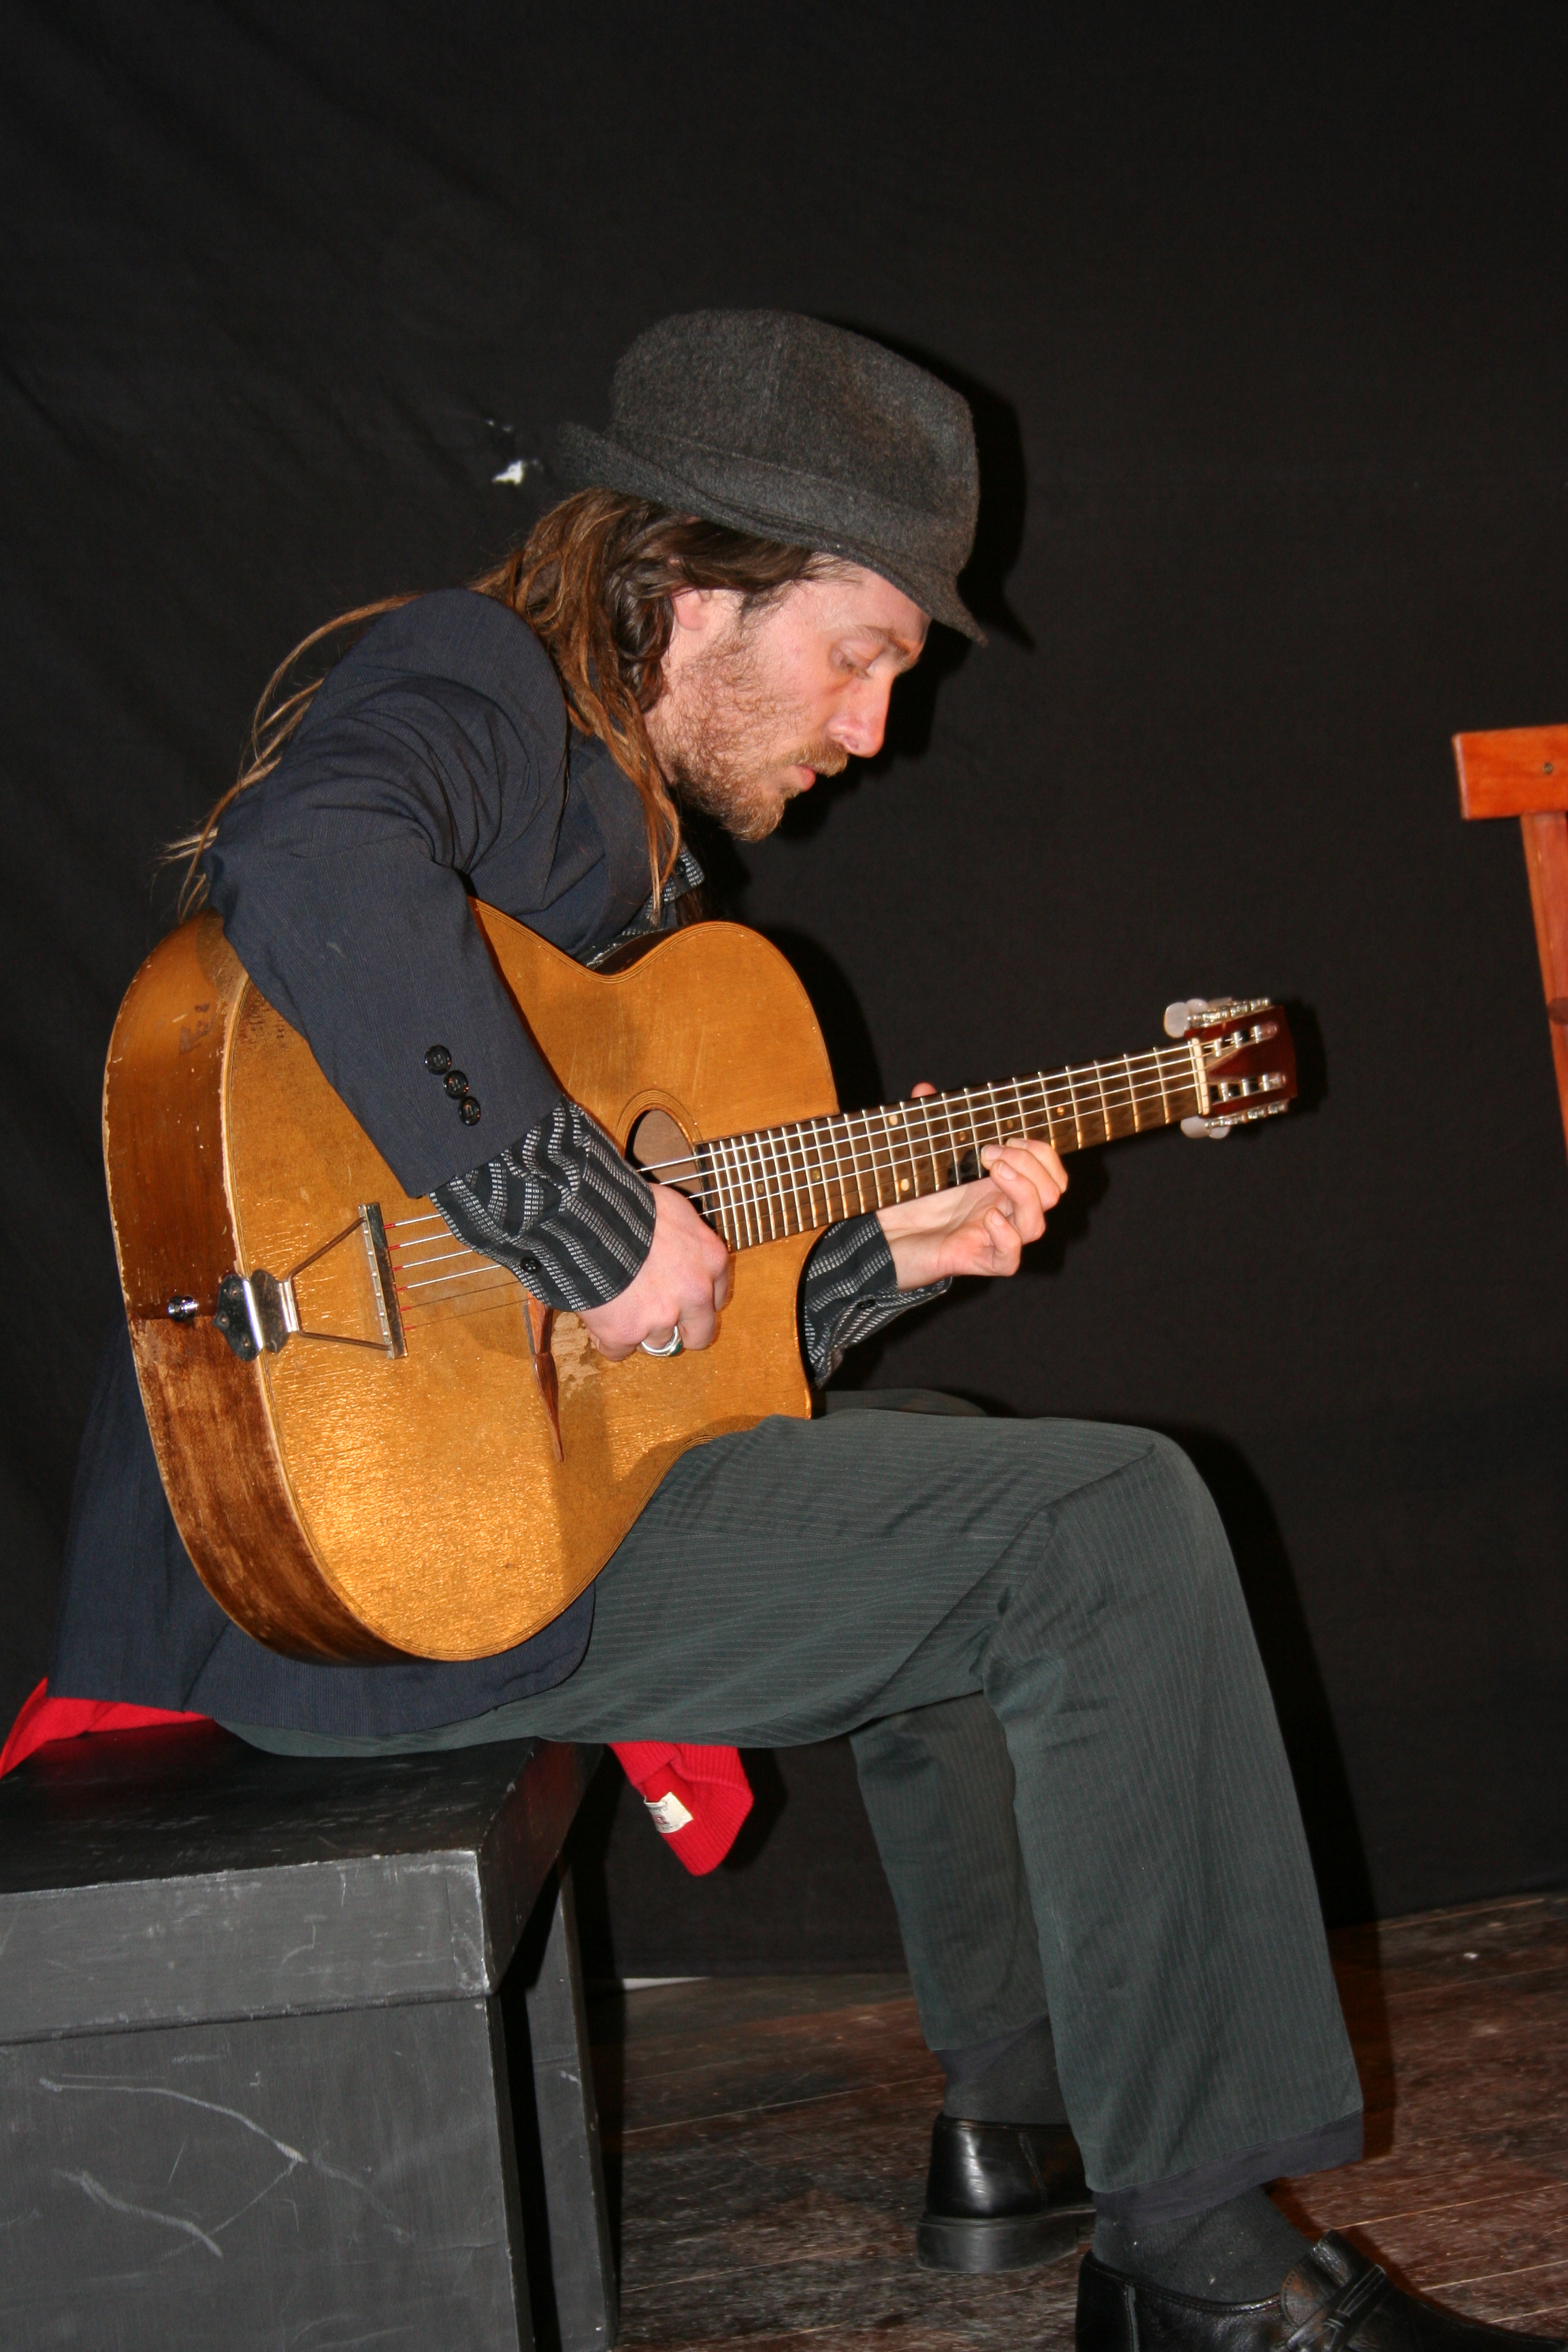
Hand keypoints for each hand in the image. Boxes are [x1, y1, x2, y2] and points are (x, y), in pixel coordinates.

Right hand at [578, 1182, 730, 1359]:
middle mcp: (695, 1294)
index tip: (678, 1298)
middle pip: (698, 1334)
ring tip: (617, 1304)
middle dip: (678, 1329)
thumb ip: (685, 1238)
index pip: (715, 1300)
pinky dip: (606, 1338)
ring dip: (639, 1330)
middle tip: (654, 1317)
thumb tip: (675, 1246)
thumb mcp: (674, 1210)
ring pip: (656, 1342)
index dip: (693, 1301)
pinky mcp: (626, 1332)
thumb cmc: (631, 1204)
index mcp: (712, 1261)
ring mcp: (661, 1317)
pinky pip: (617, 1350)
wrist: (590, 1216)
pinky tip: (598, 1316)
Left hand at [875, 1082, 1067, 1290]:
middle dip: (1030, 1164)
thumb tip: (923, 1088)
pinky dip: (1006, 1236)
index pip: (1049, 1172)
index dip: (1040, 1152)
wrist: (881, 1238)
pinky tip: (989, 1216)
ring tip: (993, 1171)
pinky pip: (1010, 1258)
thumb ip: (927, 1124)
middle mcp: (1003, 1211)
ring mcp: (993, 1238)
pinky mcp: (977, 1261)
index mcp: (1000, 1186)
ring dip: (1023, 1191)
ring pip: (1037, 1224)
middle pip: (1052, 1193)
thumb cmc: (906, 1200)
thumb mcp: (920, 1156)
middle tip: (989, 1152)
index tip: (1004, 1137)